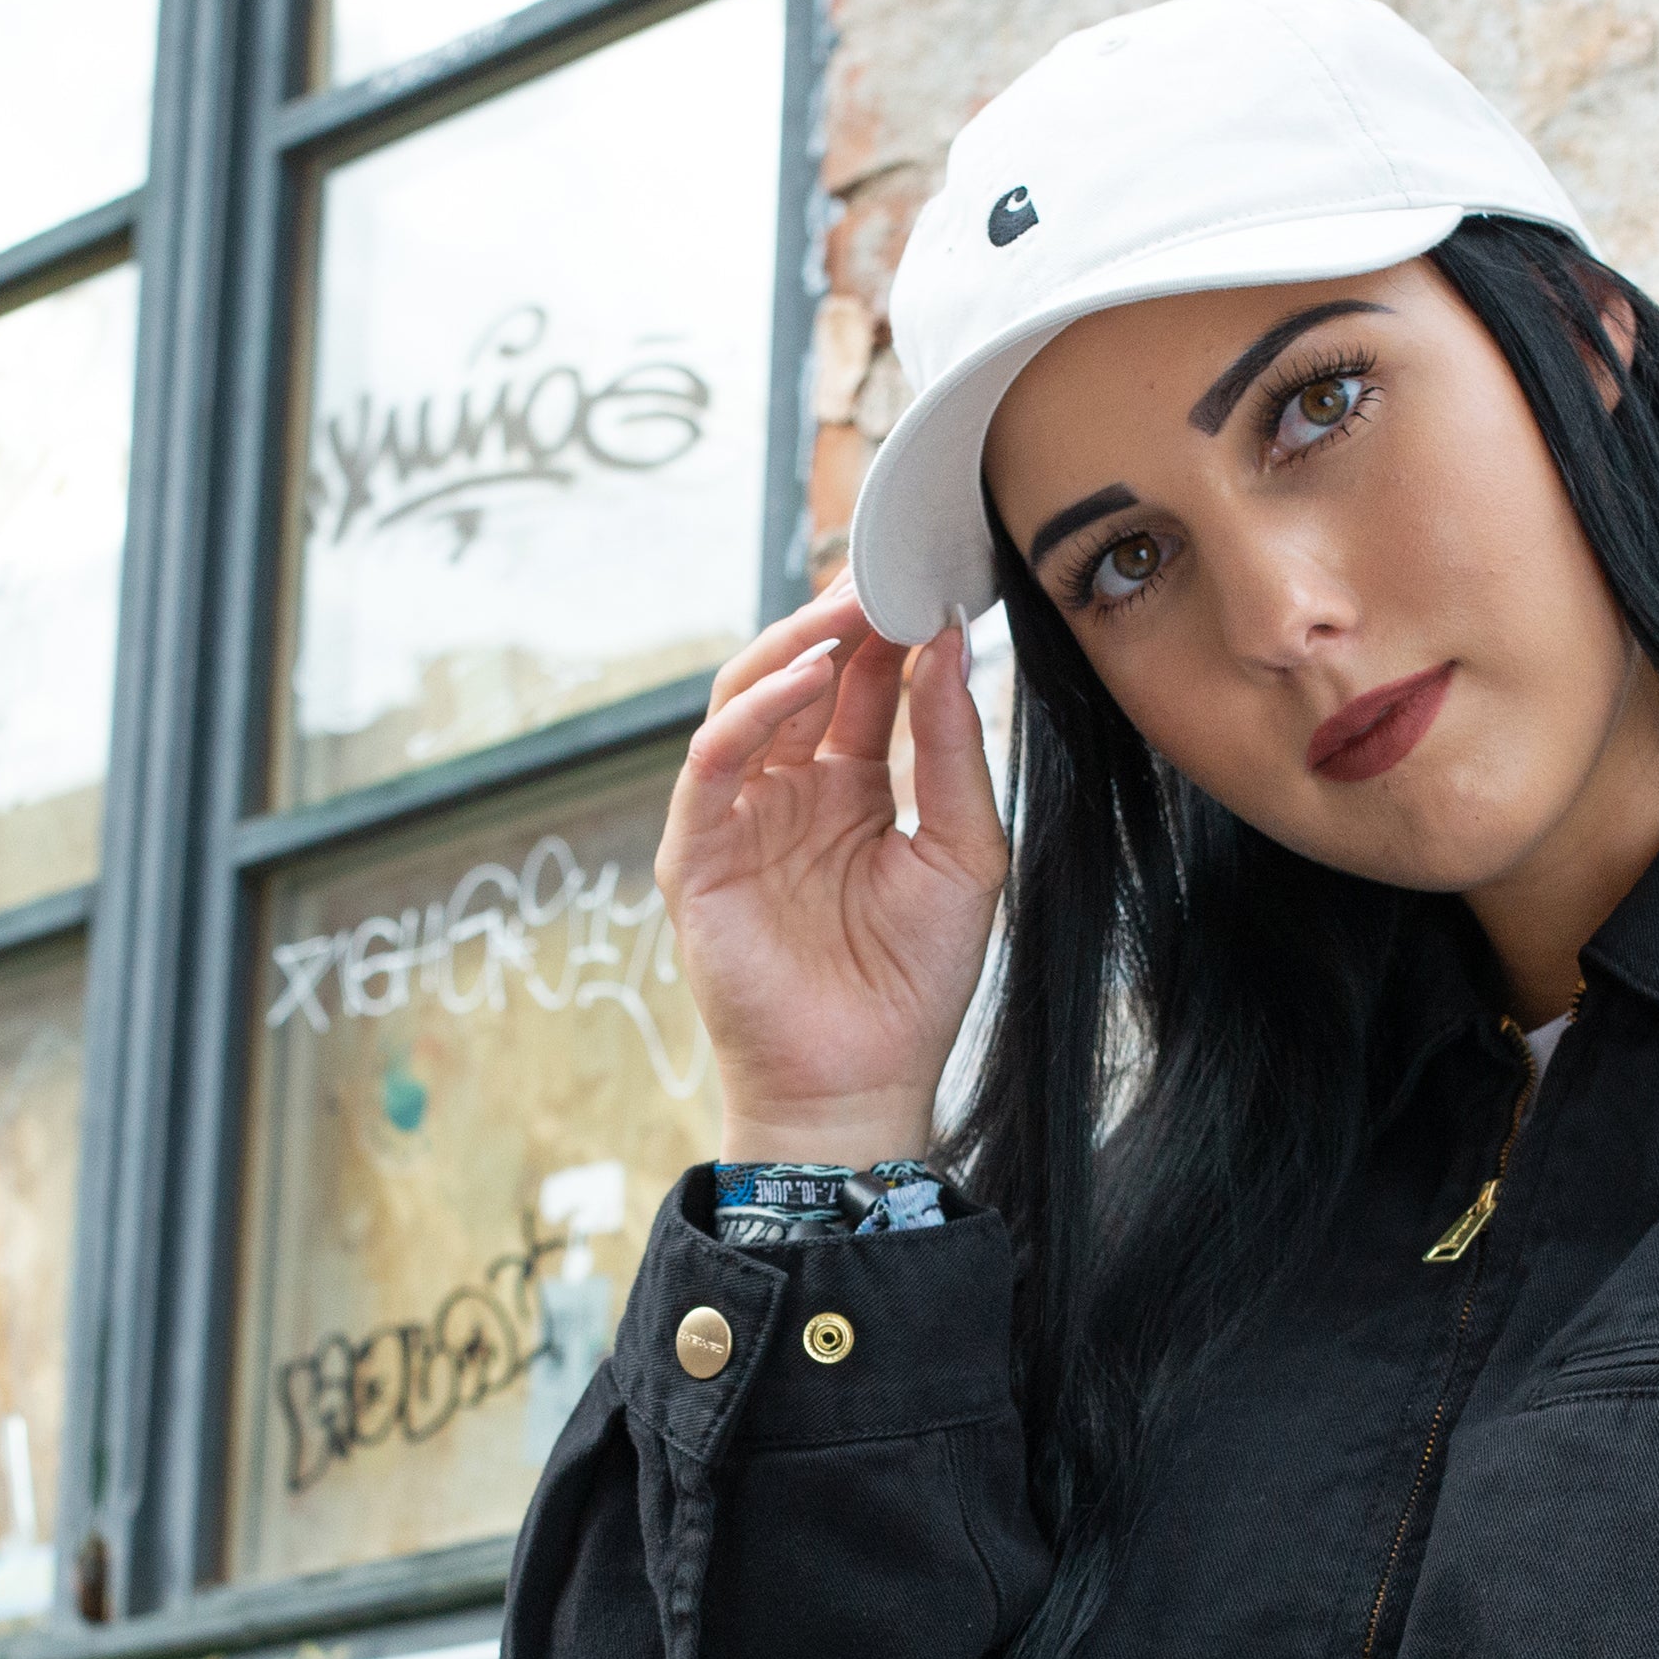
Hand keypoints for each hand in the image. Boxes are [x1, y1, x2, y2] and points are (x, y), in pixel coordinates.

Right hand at [657, 579, 1008, 1158]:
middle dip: (839, 623)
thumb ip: (952, 751)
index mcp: (850, 787)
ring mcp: (737, 818)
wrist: (864, 1083)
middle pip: (797, 677)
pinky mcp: (695, 855)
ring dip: (792, 651)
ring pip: (745, 702)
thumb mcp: (962, 852)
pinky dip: (752, 716)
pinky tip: (802, 685)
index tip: (930, 581)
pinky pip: (712, 765)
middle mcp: (789, 791)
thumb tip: (947, 644)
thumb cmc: (915, 982)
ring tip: (849, 617)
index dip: (889, 632)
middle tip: (885, 576)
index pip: (861, 685)